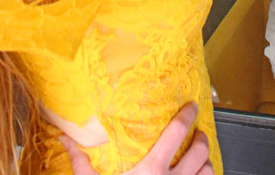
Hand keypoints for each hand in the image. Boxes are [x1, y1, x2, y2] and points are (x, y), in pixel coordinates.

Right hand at [60, 102, 212, 174]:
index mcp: (151, 169)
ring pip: (208, 172)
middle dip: (201, 138)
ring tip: (201, 158)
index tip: (191, 107)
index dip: (188, 115)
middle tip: (197, 133)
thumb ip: (82, 163)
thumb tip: (66, 139)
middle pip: (199, 151)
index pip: (177, 132)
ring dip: (206, 162)